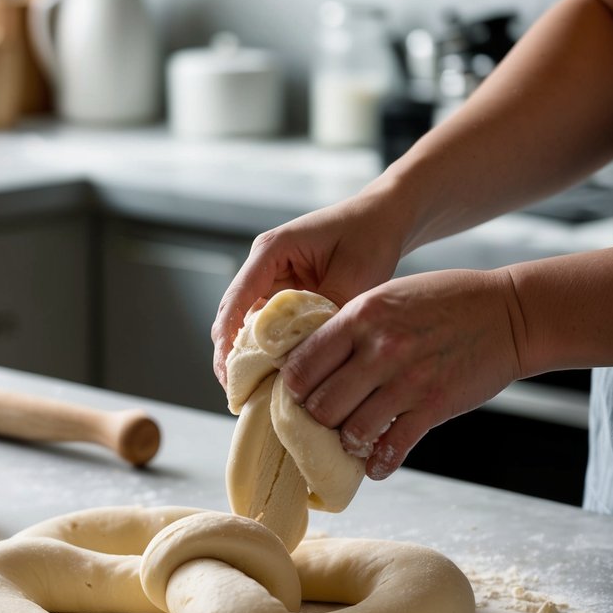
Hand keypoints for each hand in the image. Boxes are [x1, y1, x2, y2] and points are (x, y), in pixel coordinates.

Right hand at [211, 191, 404, 385]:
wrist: (385, 219)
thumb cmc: (370, 235)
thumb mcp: (354, 276)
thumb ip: (328, 314)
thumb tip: (307, 357)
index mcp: (271, 251)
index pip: (237, 298)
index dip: (227, 338)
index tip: (227, 371)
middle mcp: (264, 266)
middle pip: (234, 316)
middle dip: (232, 355)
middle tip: (237, 393)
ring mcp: (273, 282)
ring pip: (250, 326)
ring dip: (251, 356)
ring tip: (252, 392)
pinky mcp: (287, 297)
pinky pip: (272, 328)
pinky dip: (273, 351)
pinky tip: (277, 377)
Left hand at [280, 267, 524, 479]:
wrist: (509, 314)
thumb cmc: (446, 300)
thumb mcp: (389, 295)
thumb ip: (351, 324)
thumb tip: (312, 358)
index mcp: (361, 317)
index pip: (303, 365)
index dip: (294, 387)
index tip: (298, 395)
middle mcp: (379, 349)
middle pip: (321, 405)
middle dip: (315, 420)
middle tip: (321, 422)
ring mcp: (407, 381)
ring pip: (351, 433)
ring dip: (346, 442)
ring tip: (350, 440)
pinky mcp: (433, 407)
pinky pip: (392, 450)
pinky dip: (378, 465)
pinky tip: (375, 464)